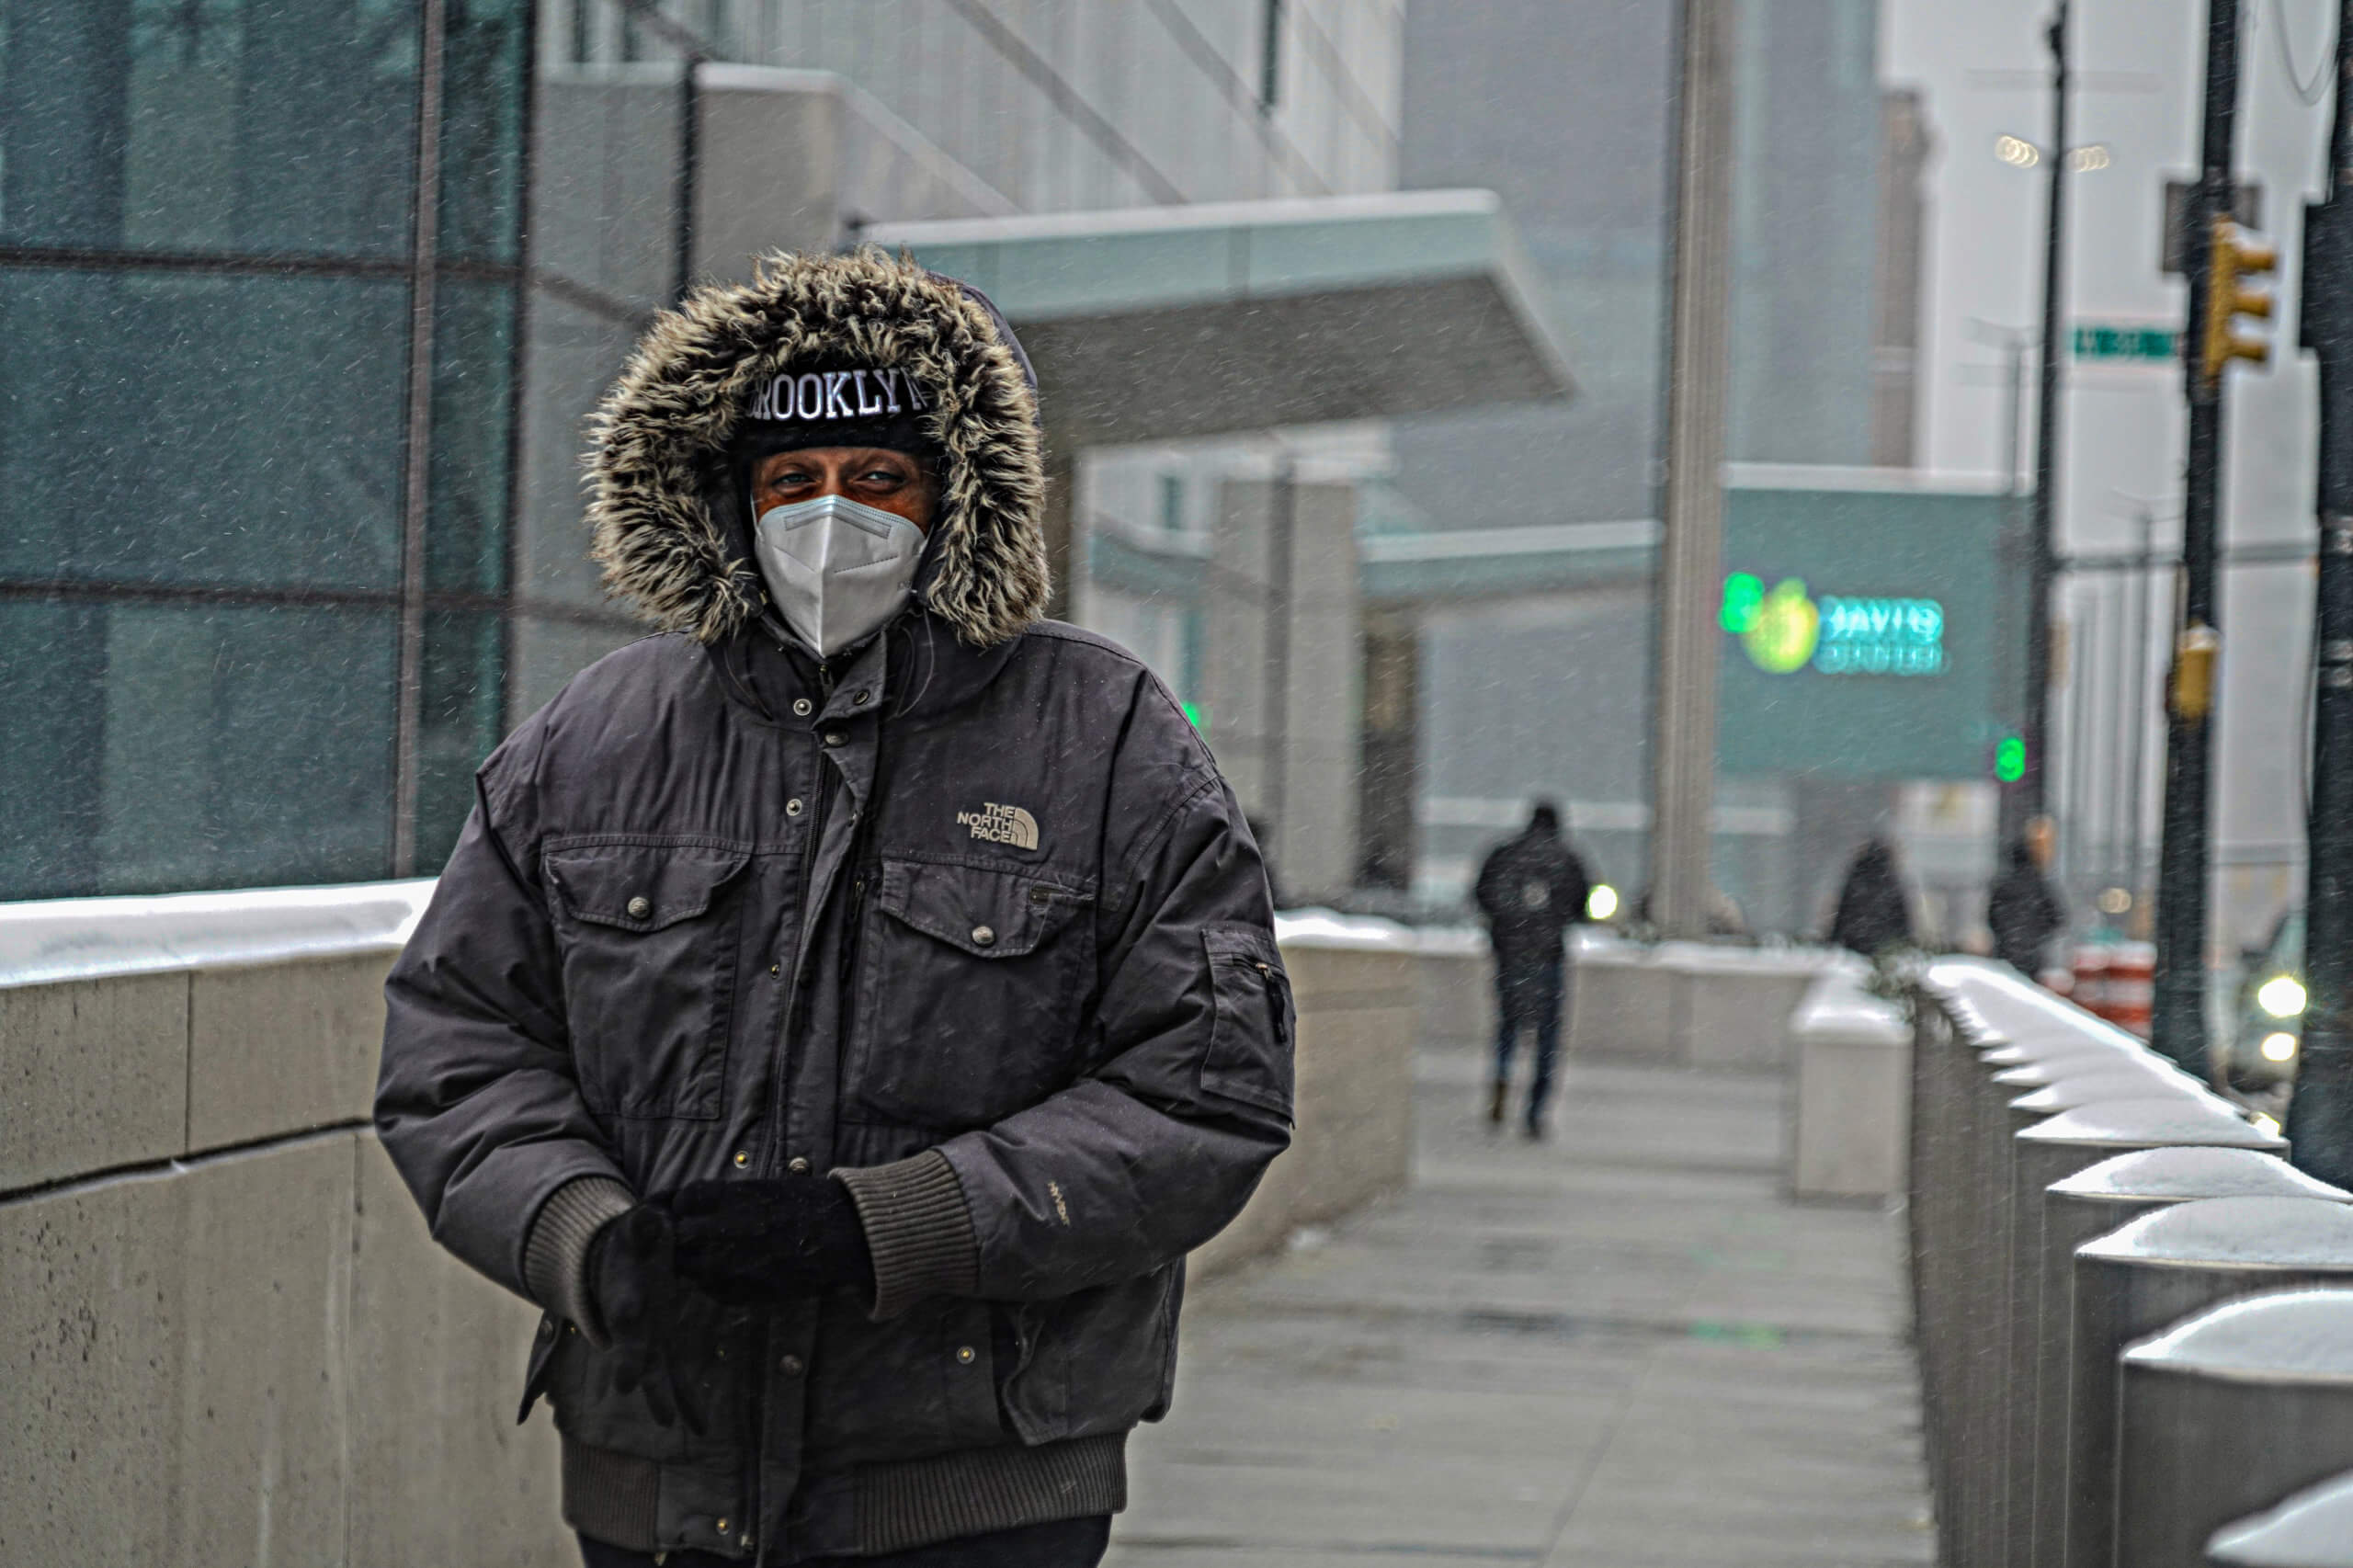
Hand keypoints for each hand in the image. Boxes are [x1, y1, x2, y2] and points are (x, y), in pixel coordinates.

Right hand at [587, 1205, 717, 1432]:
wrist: (616, 1265)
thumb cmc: (631, 1246)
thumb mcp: (635, 1230)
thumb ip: (641, 1226)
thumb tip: (650, 1217)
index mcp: (623, 1292)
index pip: (623, 1302)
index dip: (626, 1306)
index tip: (629, 1314)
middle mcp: (631, 1325)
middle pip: (630, 1345)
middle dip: (630, 1364)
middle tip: (627, 1384)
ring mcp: (646, 1340)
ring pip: (652, 1373)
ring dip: (660, 1397)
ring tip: (669, 1422)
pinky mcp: (663, 1347)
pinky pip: (677, 1379)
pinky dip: (689, 1404)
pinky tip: (702, 1429)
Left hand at [665, 1171, 874, 1305]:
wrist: (841, 1238)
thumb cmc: (807, 1205)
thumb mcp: (761, 1188)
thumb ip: (722, 1199)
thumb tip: (689, 1205)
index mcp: (726, 1200)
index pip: (681, 1202)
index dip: (684, 1205)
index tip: (692, 1208)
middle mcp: (717, 1234)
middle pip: (676, 1236)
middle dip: (681, 1234)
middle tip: (696, 1233)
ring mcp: (724, 1268)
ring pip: (686, 1266)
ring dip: (694, 1259)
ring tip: (716, 1253)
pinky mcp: (735, 1294)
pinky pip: (709, 1288)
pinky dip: (714, 1279)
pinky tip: (734, 1270)